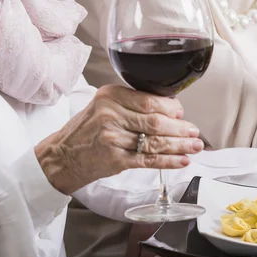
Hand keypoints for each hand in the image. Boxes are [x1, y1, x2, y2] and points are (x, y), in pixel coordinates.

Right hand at [34, 85, 203, 194]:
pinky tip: (182, 160)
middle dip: (179, 128)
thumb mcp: (104, 105)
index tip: (182, 113)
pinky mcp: (114, 160)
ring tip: (195, 146)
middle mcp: (111, 115)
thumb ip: (132, 102)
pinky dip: (168, 161)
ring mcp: (112, 138)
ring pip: (154, 141)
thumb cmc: (87, 129)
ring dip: (179, 145)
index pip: (149, 100)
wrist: (61, 156)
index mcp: (110, 96)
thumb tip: (171, 106)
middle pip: (155, 121)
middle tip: (194, 132)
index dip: (171, 108)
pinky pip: (148, 160)